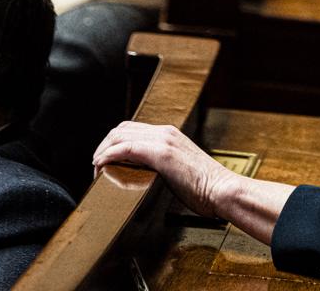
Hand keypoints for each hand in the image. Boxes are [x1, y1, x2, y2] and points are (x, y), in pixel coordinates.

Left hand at [92, 121, 294, 243]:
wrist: (223, 190)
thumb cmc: (205, 187)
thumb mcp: (180, 169)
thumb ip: (163, 165)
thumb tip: (144, 175)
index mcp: (169, 134)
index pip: (131, 129)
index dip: (113, 143)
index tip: (105, 161)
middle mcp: (165, 132)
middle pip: (121, 129)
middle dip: (104, 145)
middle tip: (96, 166)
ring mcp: (163, 141)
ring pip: (119, 136)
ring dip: (102, 150)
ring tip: (96, 169)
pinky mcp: (162, 154)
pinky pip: (126, 148)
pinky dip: (109, 155)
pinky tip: (101, 166)